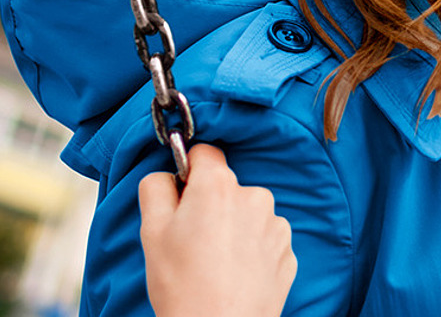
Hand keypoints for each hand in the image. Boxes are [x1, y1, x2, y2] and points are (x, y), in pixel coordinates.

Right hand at [139, 144, 296, 316]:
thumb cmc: (184, 288)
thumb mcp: (151, 231)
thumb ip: (155, 187)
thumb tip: (166, 175)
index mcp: (219, 186)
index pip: (204, 152)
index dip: (188, 171)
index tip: (181, 195)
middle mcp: (254, 197)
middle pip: (227, 186)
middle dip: (210, 204)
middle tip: (192, 240)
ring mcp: (276, 226)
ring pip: (247, 212)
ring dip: (233, 228)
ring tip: (214, 263)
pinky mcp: (288, 253)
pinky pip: (264, 239)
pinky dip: (250, 250)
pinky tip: (234, 274)